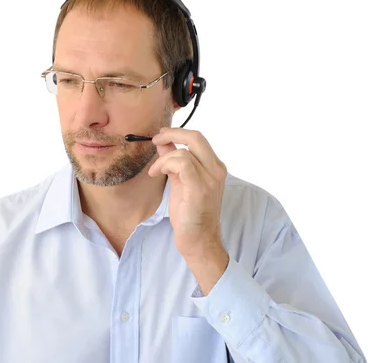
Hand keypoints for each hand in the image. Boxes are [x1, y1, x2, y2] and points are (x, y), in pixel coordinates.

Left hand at [147, 127, 227, 258]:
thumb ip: (173, 161)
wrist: (199, 240)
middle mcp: (216, 170)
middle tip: (156, 138)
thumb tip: (163, 142)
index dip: (177, 133)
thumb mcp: (179, 181)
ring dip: (163, 159)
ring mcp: (211, 179)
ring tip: (155, 171)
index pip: (197, 139)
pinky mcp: (200, 188)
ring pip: (184, 152)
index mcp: (214, 167)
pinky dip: (166, 165)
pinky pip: (182, 164)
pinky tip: (158, 174)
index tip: (161, 134)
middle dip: (172, 133)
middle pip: (196, 137)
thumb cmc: (190, 214)